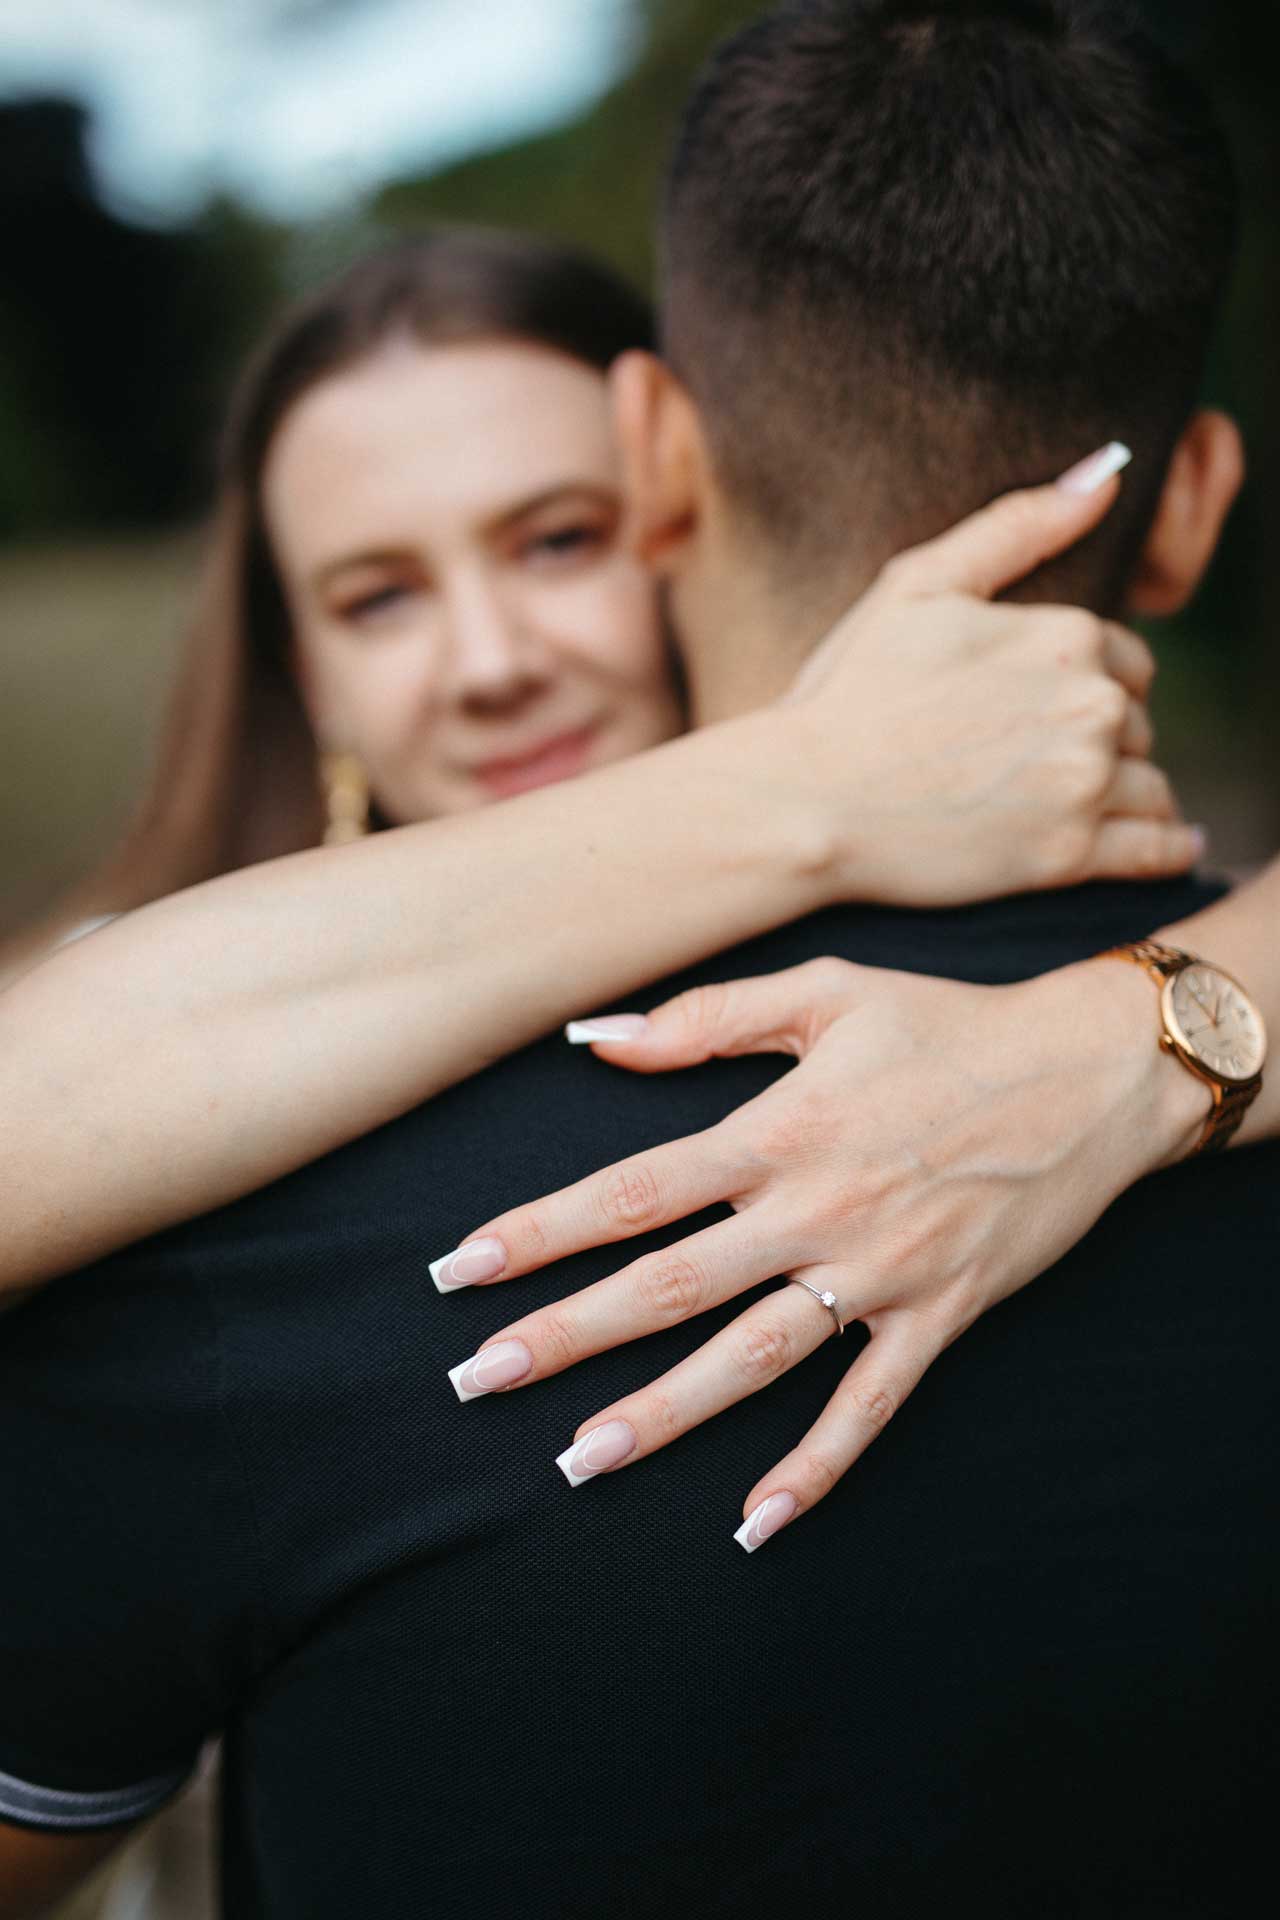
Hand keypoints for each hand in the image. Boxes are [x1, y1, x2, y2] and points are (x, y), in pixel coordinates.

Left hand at [435, 956, 1209, 1548]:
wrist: (1089, 1073)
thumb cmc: (946, 1024)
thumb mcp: (826, 992)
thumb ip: (706, 1018)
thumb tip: (598, 1039)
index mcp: (777, 1131)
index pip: (632, 1192)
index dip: (540, 1231)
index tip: (460, 1270)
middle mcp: (815, 1211)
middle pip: (668, 1286)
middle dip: (566, 1335)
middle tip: (478, 1380)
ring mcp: (878, 1274)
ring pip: (751, 1360)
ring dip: (661, 1415)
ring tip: (577, 1462)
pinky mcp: (938, 1317)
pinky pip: (869, 1407)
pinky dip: (816, 1467)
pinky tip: (755, 1521)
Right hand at [774, 463, 1201, 906]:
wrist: (804, 802)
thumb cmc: (847, 693)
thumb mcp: (917, 585)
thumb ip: (1016, 527)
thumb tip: (1106, 474)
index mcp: (1066, 635)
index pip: (1125, 660)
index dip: (1089, 683)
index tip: (1040, 710)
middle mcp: (1091, 706)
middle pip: (1135, 724)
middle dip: (1102, 739)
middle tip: (1037, 762)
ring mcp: (1084, 784)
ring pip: (1150, 786)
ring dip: (1126, 794)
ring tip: (1083, 806)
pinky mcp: (1069, 857)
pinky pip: (1158, 850)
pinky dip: (1170, 848)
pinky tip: (1175, 846)